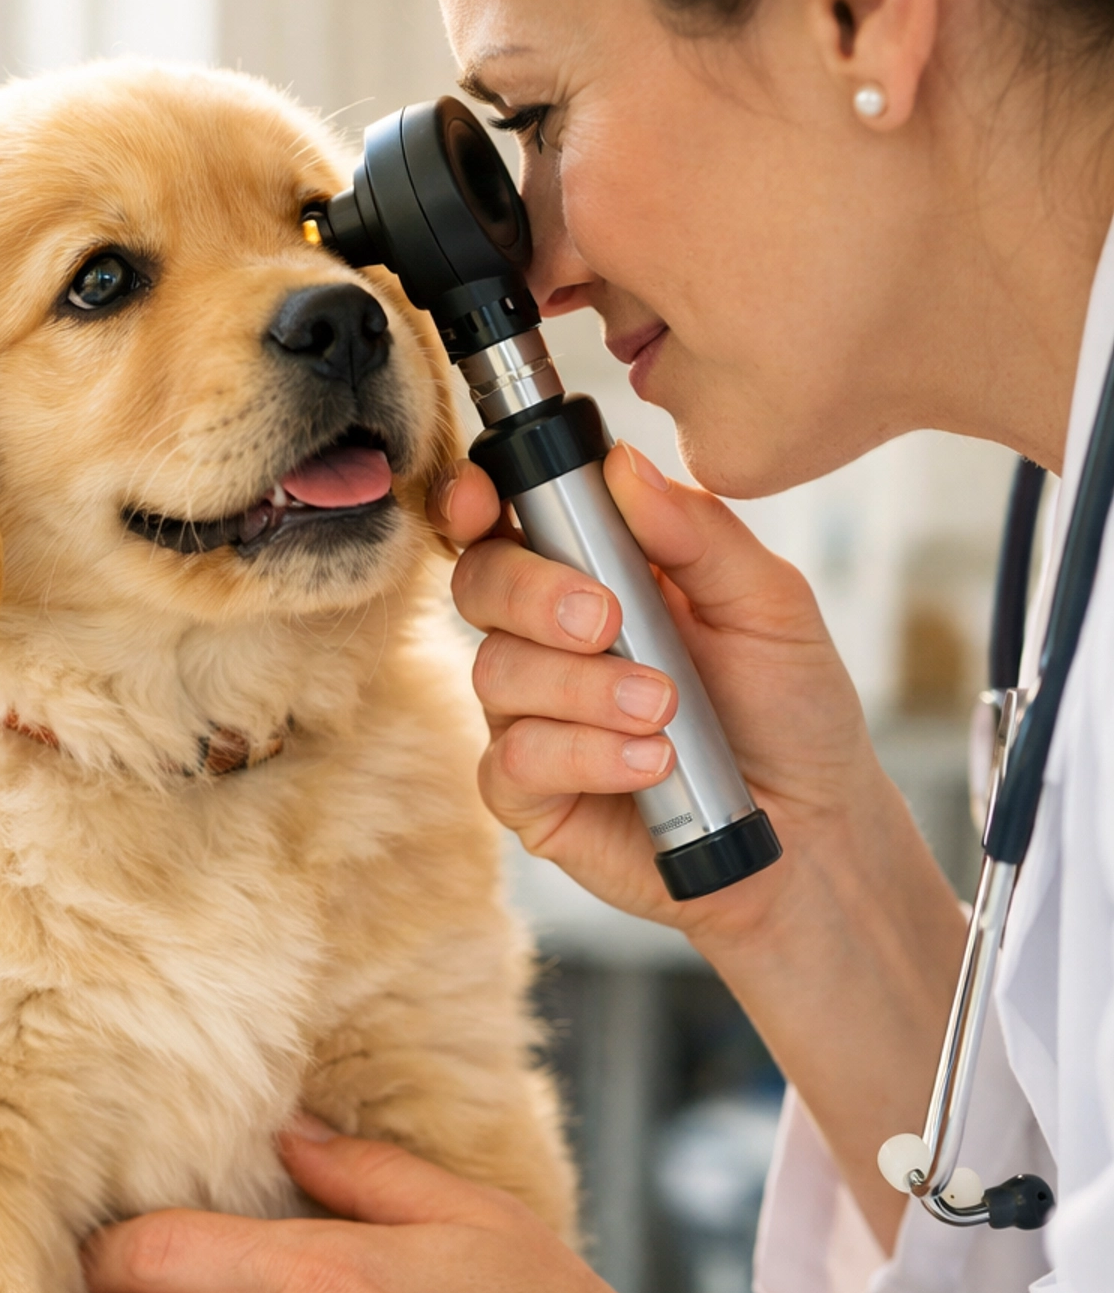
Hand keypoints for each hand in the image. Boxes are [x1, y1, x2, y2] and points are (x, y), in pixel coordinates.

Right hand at [431, 441, 866, 942]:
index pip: (508, 519)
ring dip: (584, 688)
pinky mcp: (531, 795)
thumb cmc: (792, 710)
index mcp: (597, 572)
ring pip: (498, 673)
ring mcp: (533, 716)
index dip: (477, 500)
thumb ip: (698, 532)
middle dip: (534, 593)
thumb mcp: (770, 605)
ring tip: (664, 710)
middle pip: (479, 583)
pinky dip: (584, 755)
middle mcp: (549, 638)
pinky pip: (514, 760)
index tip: (486, 501)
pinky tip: (651, 765)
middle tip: (608, 621)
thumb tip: (623, 463)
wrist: (814, 829)